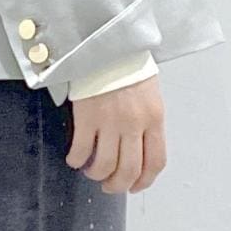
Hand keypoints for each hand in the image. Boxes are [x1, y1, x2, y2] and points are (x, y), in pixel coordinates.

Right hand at [64, 75, 166, 192]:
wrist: (107, 44)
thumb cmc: (128, 66)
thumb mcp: (150, 94)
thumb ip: (148, 122)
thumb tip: (139, 149)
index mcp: (154, 118)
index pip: (156, 162)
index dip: (144, 181)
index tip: (135, 186)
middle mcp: (135, 124)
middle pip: (129, 170)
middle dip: (118, 185)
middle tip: (109, 186)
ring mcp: (110, 122)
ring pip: (105, 165)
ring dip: (96, 175)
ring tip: (91, 172)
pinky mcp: (87, 117)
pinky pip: (81, 150)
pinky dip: (77, 160)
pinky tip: (75, 158)